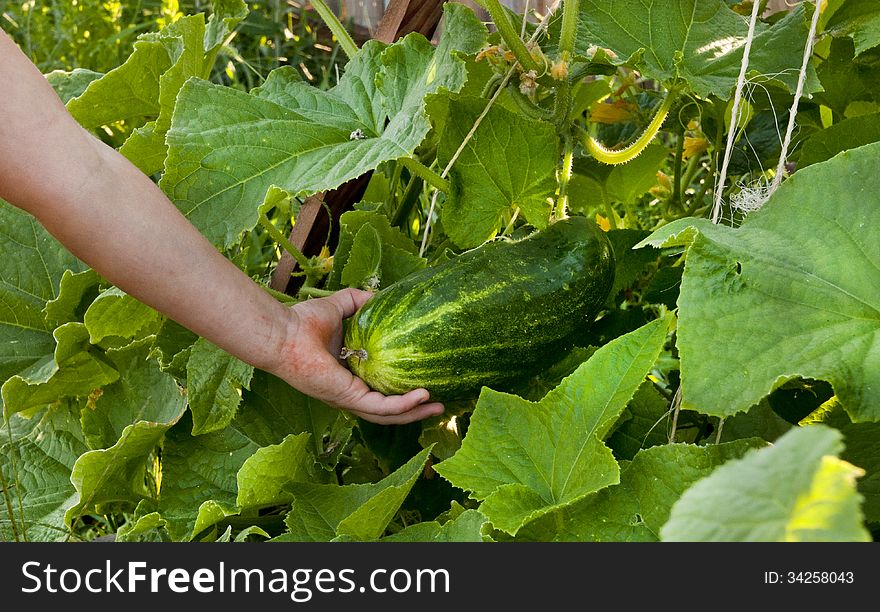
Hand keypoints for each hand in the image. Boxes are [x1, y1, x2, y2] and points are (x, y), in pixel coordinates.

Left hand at [268, 288, 444, 423]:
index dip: (402, 393)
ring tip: (438, 409)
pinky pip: (380, 407)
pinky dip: (403, 405)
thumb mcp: (339, 307)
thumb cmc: (302, 322)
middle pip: (387, 411)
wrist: (283, 333)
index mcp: (348, 377)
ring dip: (414, 413)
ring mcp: (347, 399)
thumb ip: (359, 302)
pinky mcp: (347, 397)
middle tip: (439, 407)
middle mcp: (348, 393)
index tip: (425, 386)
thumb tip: (379, 295)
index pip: (378, 392)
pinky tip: (422, 397)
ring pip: (387, 415)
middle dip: (414, 411)